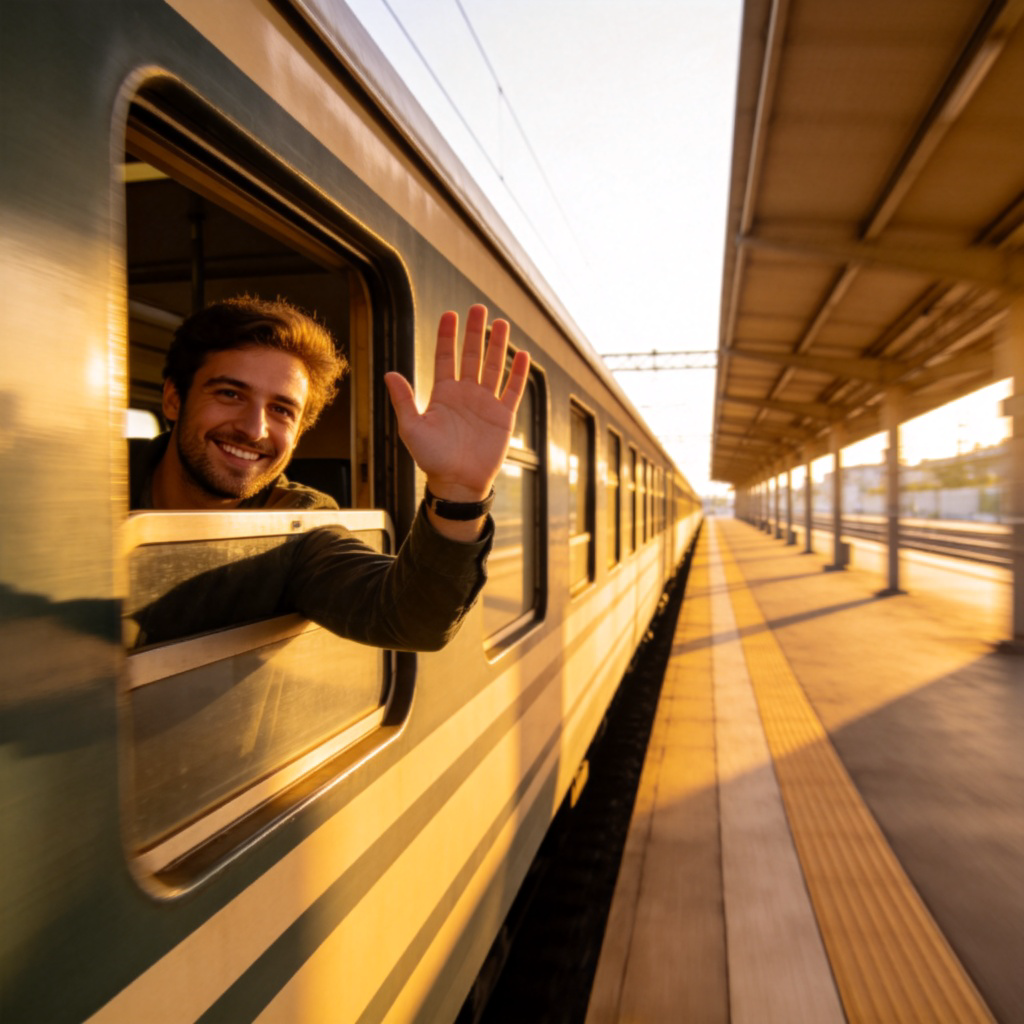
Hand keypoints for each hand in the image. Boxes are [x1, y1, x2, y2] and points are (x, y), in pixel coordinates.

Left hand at [384, 305, 530, 529]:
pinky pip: (512, 391)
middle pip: (471, 356)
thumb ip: (404, 400)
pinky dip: (518, 374)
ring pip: (493, 367)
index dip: (448, 336)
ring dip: (497, 345)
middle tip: (479, 309)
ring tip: (501, 323)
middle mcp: (465, 394)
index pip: (446, 357)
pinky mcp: (503, 417)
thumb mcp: (412, 429)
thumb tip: (390, 373)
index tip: (451, 314)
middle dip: (475, 332)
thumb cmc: (432, 459)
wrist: (457, 483)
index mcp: (443, 394)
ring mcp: (486, 403)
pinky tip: (522, 355)